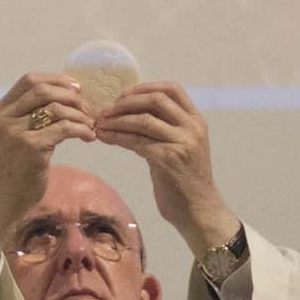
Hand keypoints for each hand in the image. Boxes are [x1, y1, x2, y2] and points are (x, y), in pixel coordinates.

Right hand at [0, 73, 97, 256]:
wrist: (1, 201)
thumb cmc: (12, 171)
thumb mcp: (13, 137)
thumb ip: (28, 117)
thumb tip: (63, 99)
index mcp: (0, 111)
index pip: (29, 80)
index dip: (56, 79)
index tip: (76, 88)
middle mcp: (5, 118)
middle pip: (43, 90)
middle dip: (71, 96)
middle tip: (88, 109)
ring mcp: (16, 132)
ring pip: (56, 108)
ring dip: (80, 114)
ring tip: (90, 126)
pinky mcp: (31, 148)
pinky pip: (64, 128)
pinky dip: (81, 129)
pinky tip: (88, 137)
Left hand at [92, 81, 239, 256]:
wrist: (199, 211)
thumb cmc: (185, 182)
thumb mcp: (180, 149)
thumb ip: (163, 131)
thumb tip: (131, 117)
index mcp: (196, 120)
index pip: (172, 89)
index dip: (144, 88)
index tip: (123, 96)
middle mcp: (192, 127)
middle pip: (156, 100)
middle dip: (126, 102)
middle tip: (106, 111)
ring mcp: (182, 142)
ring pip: (144, 120)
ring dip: (117, 120)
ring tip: (100, 124)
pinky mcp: (169, 159)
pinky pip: (137, 142)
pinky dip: (118, 137)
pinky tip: (105, 138)